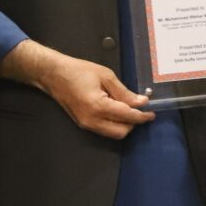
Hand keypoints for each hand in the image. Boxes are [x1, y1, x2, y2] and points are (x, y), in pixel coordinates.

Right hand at [3, 41, 154, 139]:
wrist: (54, 75)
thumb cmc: (79, 71)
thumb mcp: (105, 76)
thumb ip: (124, 92)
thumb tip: (140, 102)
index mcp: (99, 106)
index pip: (127, 117)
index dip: (142, 116)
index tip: (152, 113)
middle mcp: (92, 120)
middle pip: (122, 132)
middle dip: (134, 122)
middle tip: (140, 109)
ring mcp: (87, 125)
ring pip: (113, 133)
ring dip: (124, 124)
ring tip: (130, 108)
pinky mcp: (83, 124)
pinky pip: (104, 130)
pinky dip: (114, 123)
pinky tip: (117, 110)